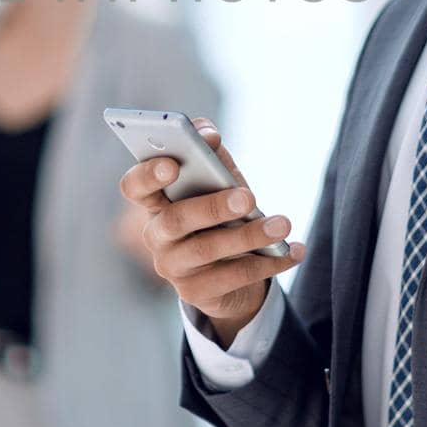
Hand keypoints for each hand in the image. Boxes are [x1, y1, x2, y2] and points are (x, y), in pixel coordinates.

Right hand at [119, 118, 303, 346]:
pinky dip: (267, 263)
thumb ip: (209, 153)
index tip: (172, 165)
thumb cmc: (220, 212)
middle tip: (248, 198)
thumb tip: (208, 134)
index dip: (147, 175)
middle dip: (213, 207)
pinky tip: (293, 251)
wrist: (232, 270)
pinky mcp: (195, 293)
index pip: (134, 187)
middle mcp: (156, 235)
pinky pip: (232, 278)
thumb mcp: (216, 180)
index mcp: (155, 201)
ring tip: (282, 225)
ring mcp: (172, 267)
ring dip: (249, 236)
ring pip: (207, 250)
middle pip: (175, 220)